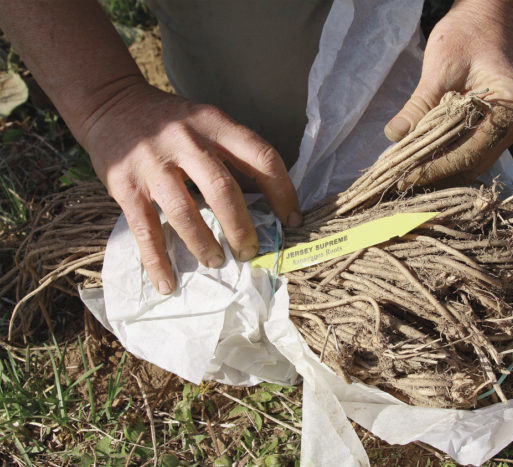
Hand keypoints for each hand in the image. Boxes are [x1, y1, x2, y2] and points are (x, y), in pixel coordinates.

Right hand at [81, 82, 300, 293]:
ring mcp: (153, 164)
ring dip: (205, 244)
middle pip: (223, 189)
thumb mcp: (207, 122)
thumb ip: (233, 154)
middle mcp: (186, 141)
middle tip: (250, 251)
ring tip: (217, 261)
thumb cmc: (171, 122)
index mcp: (215, 124)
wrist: (111, 104)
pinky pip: (145, 230)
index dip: (282, 192)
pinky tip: (168, 283)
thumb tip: (268, 202)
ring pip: (185, 212)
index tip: (292, 220)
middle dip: (241, 227)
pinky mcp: (125, 186)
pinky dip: (158, 261)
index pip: (261, 157)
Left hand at [385, 0, 512, 187]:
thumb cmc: (468, 32)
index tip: (406, 177)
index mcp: (512, 109)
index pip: (471, 153)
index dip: (436, 168)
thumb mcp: (440, 67)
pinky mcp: (498, 126)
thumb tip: (394, 137)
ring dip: (441, 168)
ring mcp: (511, 127)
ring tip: (409, 174)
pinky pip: (472, 149)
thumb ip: (419, 105)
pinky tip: (424, 160)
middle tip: (401, 180)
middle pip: (473, 163)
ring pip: (472, 161)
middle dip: (436, 173)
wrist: (490, 14)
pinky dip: (448, 156)